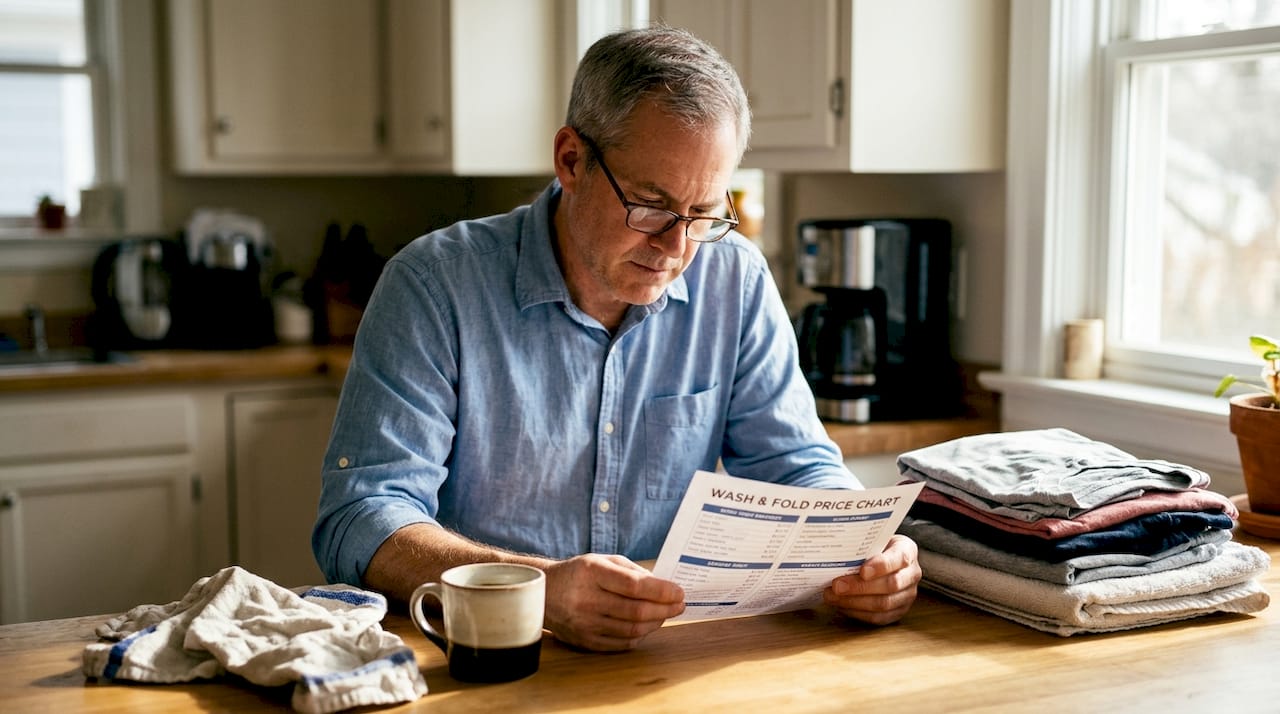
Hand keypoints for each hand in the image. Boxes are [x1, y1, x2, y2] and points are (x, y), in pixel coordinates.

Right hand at [542, 554, 684, 651]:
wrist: (543, 593)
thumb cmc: (579, 573)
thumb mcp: (602, 561)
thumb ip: (633, 572)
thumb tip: (663, 587)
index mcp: (591, 573)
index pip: (635, 586)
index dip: (662, 591)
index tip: (679, 592)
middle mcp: (586, 599)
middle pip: (636, 611)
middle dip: (665, 609)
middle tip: (679, 605)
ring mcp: (584, 623)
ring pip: (631, 629)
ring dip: (655, 623)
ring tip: (665, 614)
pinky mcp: (584, 641)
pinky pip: (621, 643)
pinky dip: (639, 635)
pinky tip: (647, 626)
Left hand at [823, 534, 920, 624]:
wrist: (885, 558)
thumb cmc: (875, 547)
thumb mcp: (872, 539)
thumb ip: (861, 545)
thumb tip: (835, 554)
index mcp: (907, 550)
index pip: (900, 558)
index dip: (881, 566)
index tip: (862, 571)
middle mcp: (912, 574)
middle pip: (891, 585)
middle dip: (860, 587)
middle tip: (837, 586)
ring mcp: (907, 595)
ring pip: (884, 604)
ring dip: (854, 602)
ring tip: (832, 597)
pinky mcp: (898, 611)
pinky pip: (878, 617)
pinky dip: (857, 612)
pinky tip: (841, 605)